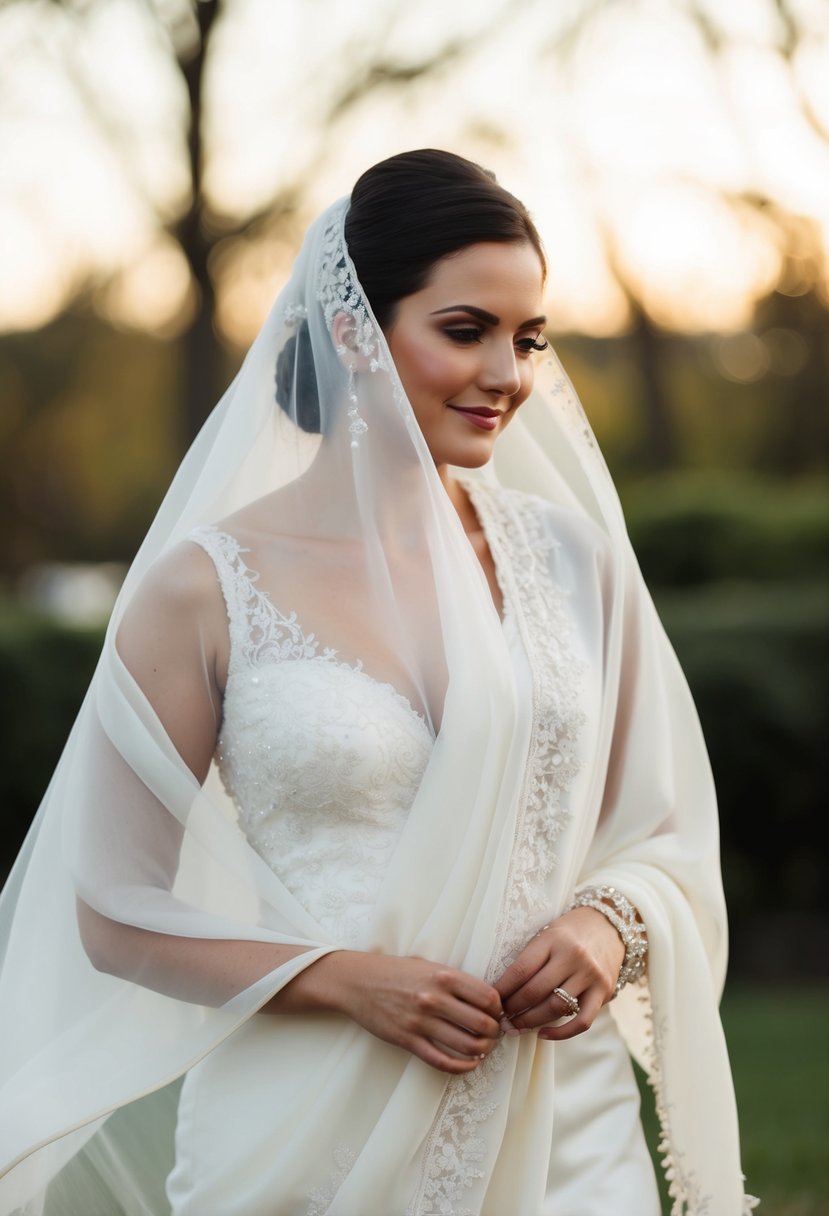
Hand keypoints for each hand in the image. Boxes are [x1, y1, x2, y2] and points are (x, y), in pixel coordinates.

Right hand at [280, 950, 503, 1074]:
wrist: (358, 981)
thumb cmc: (396, 971)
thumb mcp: (428, 965)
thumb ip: (455, 980)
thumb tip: (487, 999)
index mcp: (444, 975)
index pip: (488, 997)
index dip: (499, 1009)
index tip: (497, 1013)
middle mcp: (435, 998)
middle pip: (482, 1024)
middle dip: (494, 1033)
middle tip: (494, 1034)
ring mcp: (421, 1021)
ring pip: (467, 1045)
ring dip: (482, 1050)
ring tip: (483, 1048)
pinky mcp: (408, 1040)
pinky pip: (442, 1061)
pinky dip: (462, 1067)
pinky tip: (469, 1064)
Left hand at [493, 907, 624, 1041]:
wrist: (610, 925)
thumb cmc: (570, 931)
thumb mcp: (548, 933)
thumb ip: (531, 957)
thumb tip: (504, 990)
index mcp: (553, 938)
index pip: (521, 969)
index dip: (502, 989)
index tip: (490, 1000)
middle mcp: (573, 956)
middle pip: (536, 991)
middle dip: (513, 1009)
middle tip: (500, 1018)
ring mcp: (590, 975)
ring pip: (556, 1008)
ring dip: (531, 1022)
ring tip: (516, 1027)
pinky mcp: (605, 991)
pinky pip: (582, 1021)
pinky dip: (561, 1033)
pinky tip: (543, 1034)